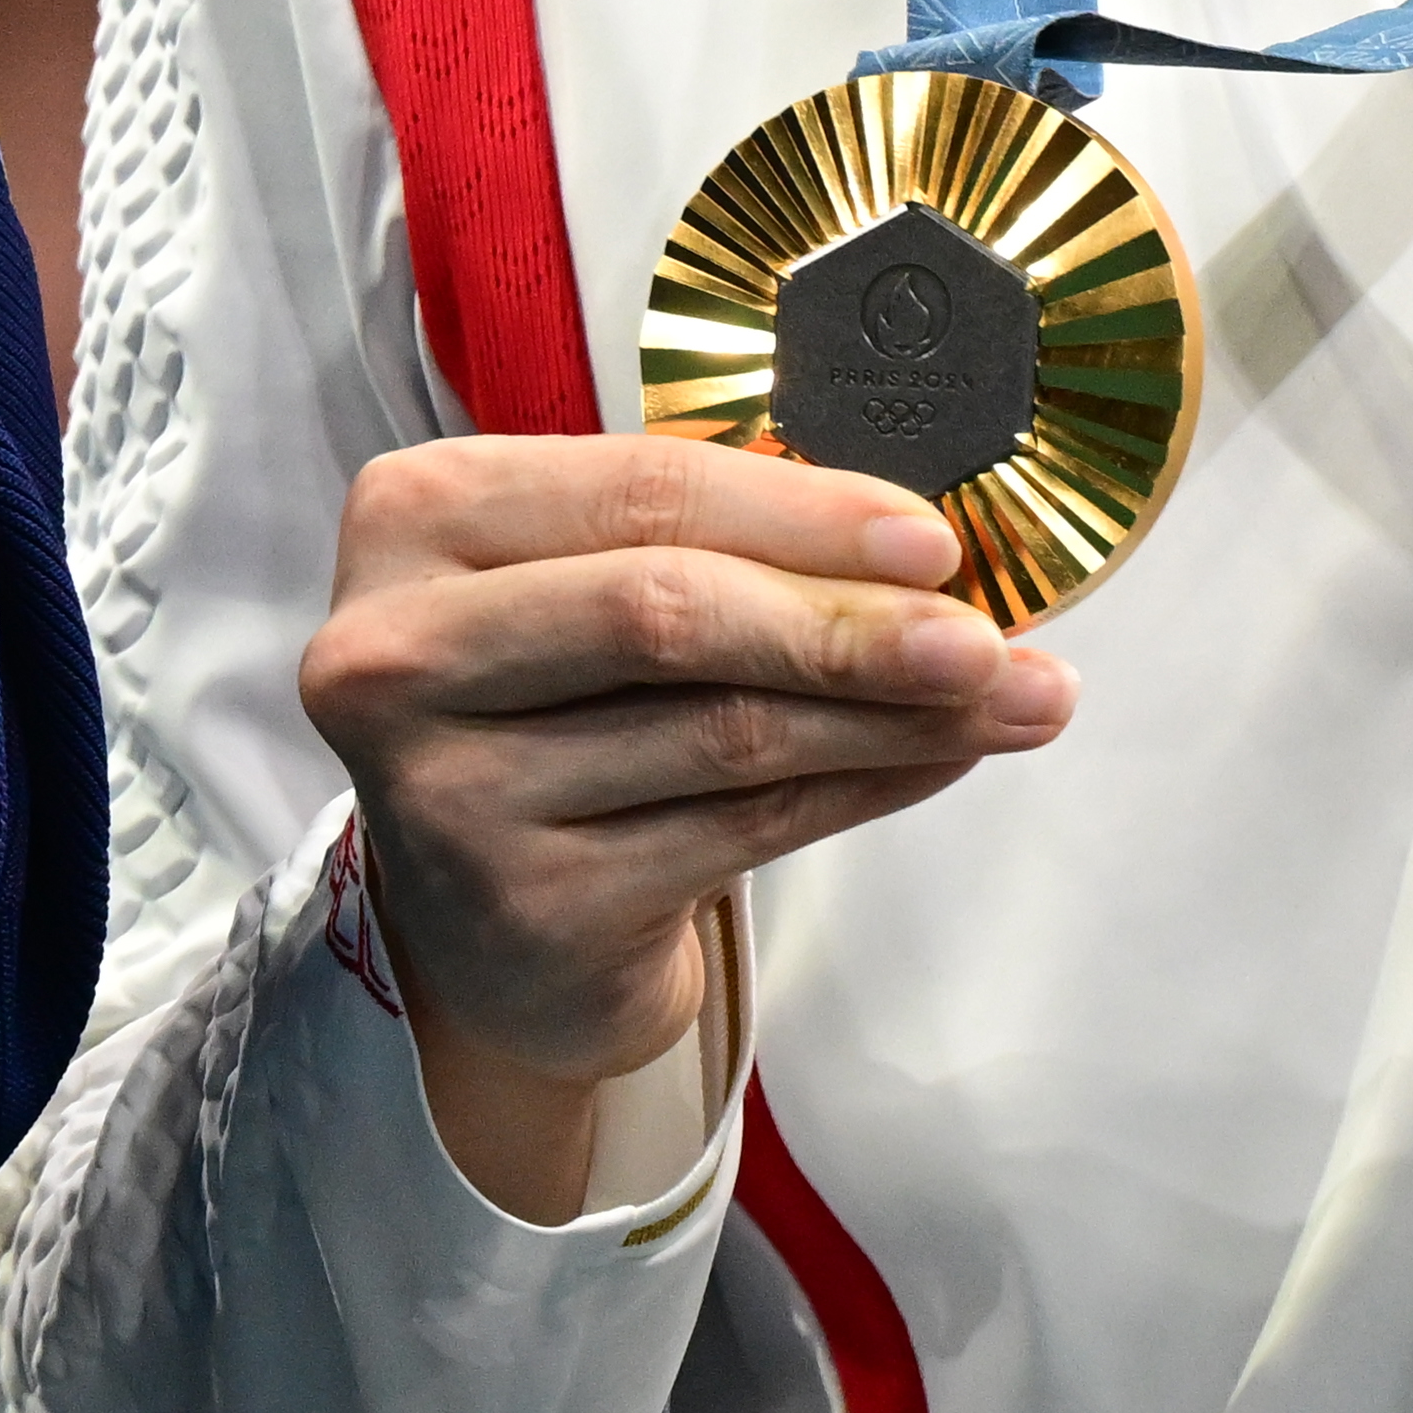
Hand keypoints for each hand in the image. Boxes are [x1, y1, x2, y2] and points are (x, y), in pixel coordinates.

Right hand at [299, 432, 1069, 1217]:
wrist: (482, 922)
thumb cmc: (549, 710)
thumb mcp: (581, 588)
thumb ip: (711, 550)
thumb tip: (923, 554)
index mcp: (412, 519)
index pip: (629, 491)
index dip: (795, 510)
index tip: (933, 535)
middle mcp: (399, 650)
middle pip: (662, 612)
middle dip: (846, 621)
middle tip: (986, 637)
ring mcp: (452, 788)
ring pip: (721, 732)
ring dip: (890, 714)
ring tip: (1013, 699)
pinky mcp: (530, 905)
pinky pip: (740, 832)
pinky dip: (860, 789)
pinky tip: (935, 760)